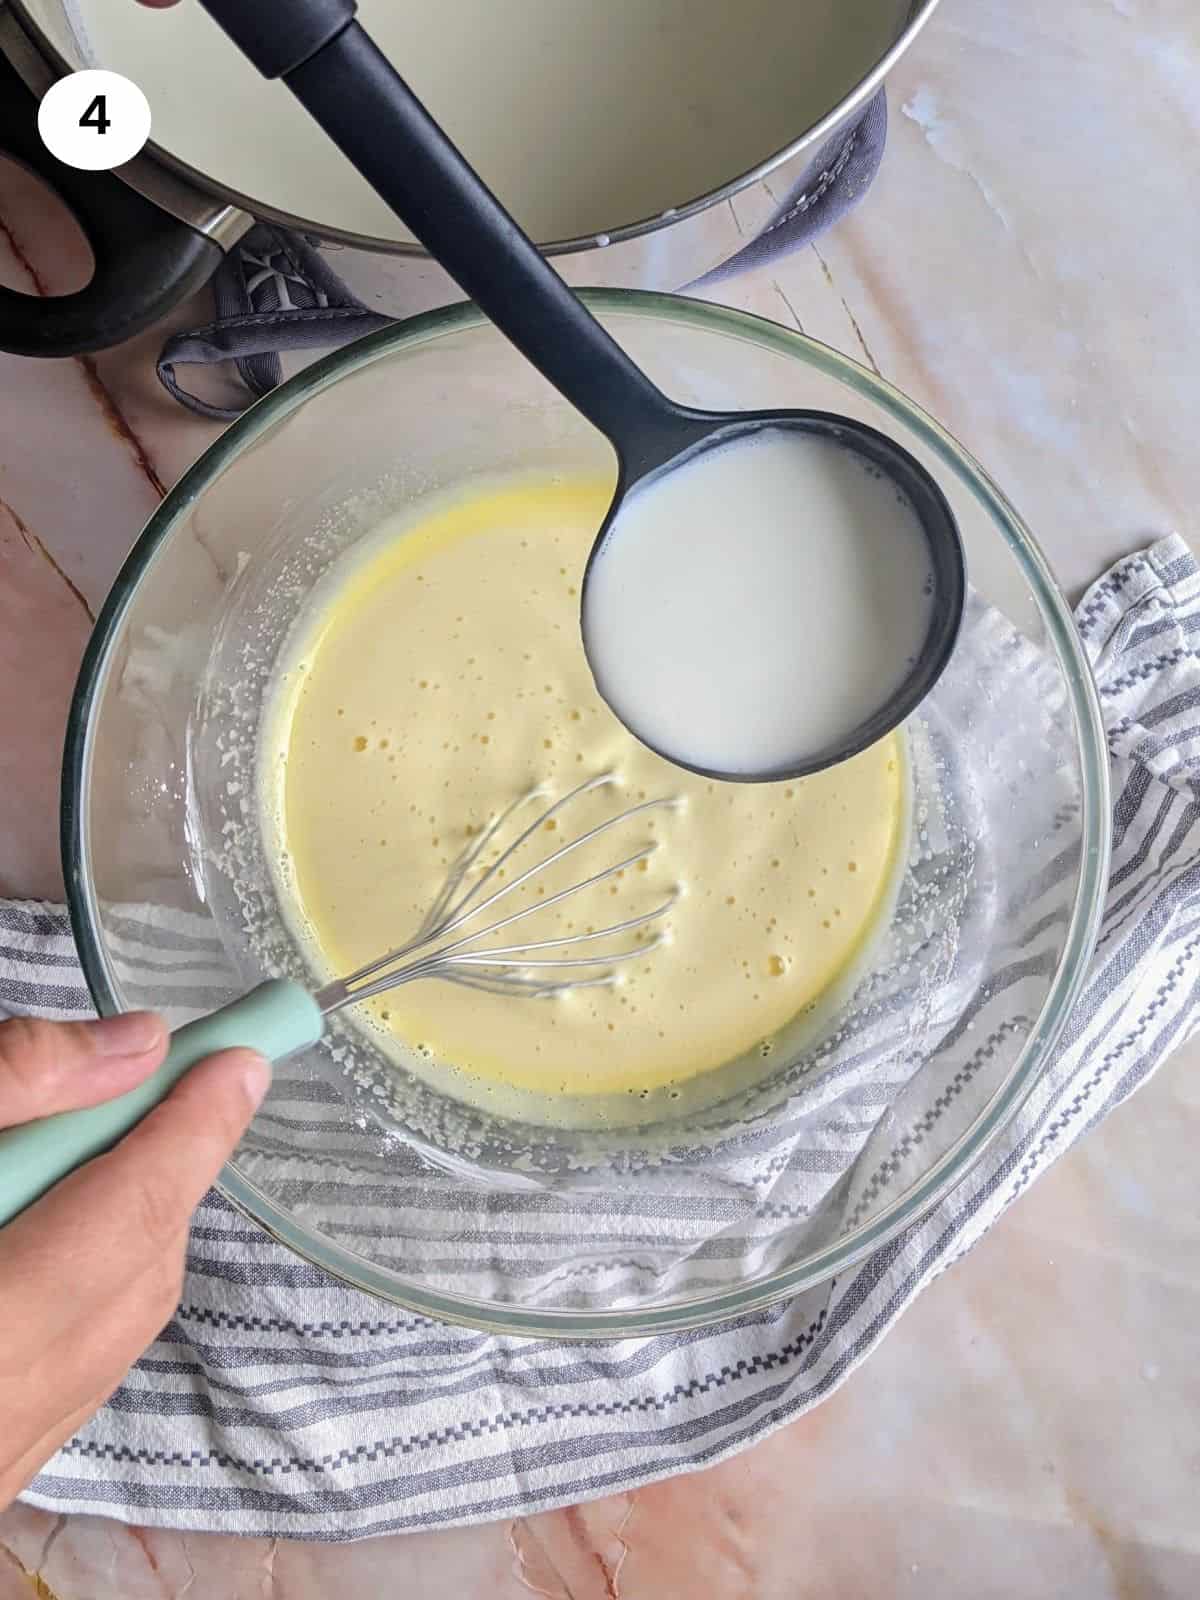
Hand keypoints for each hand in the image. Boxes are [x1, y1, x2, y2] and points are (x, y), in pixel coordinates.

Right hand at [0, 1012, 267, 1508]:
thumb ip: (19, 1083)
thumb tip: (140, 1046)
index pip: (129, 1212)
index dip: (193, 1127)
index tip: (244, 1058)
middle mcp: (6, 1408)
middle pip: (137, 1272)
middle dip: (167, 1169)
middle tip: (183, 1079)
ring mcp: (0, 1449)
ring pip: (118, 1325)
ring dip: (133, 1225)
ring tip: (104, 1142)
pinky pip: (77, 1367)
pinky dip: (92, 1285)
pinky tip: (57, 1230)